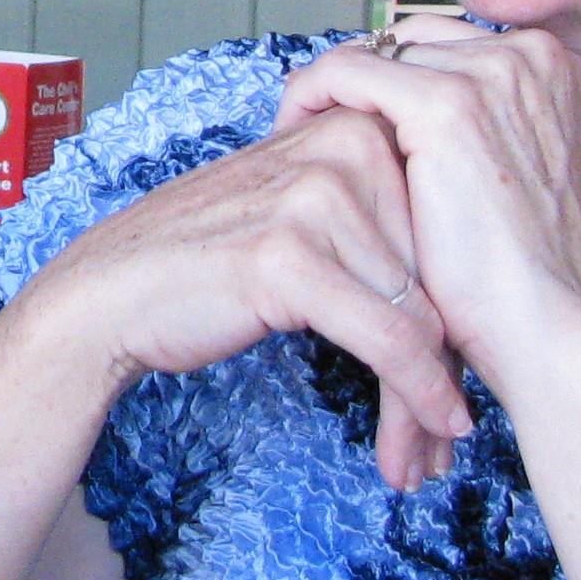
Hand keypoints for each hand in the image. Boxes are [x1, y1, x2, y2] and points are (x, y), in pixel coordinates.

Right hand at [34, 102, 469, 490]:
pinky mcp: (290, 256)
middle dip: (450, 363)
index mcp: (360, 127)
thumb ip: (380, 222)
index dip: (461, 311)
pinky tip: (434, 430)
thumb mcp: (306, 215)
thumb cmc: (211, 264)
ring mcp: (316, 198)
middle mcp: (345, 148)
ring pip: (420, 315)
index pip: (444, 229)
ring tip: (432, 453)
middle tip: (452, 433)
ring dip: (429, 397)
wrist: (110, 293)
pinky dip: (416, 394)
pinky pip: (388, 339)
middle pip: (437, 273)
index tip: (468, 375)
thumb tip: (470, 288)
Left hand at [272, 19, 580, 405]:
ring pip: (375, 52)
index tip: (352, 118)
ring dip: (330, 89)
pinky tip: (290, 137)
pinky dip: (310, 96)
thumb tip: (399, 111)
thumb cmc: (521, 271)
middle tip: (316, 129)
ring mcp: (490, 74)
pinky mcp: (447, 105)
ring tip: (298, 139)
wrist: (545, 324)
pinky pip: (348, 70)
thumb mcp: (505, 173)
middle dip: (361, 81)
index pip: (444, 45)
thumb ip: (473, 128)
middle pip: (409, 43)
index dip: (392, 78)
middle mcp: (526, 53)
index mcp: (550, 64)